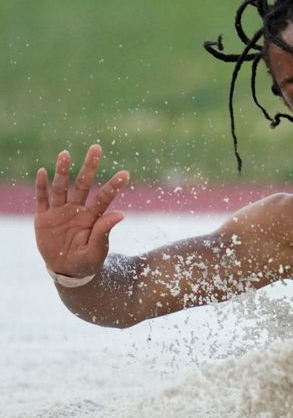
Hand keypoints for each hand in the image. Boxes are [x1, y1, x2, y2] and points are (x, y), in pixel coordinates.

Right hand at [34, 145, 129, 278]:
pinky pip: (41, 199)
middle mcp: (77, 210)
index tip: (126, 173)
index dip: (114, 186)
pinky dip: (41, 186)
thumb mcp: (97, 250)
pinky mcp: (44, 218)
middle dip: (89, 167)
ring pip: (61, 188)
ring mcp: (60, 212)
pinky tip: (43, 172)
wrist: (66, 270)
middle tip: (96, 148)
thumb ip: (104, 232)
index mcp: (93, 217)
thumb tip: (120, 214)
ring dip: (63, 171)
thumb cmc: (86, 261)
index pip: (104, 198)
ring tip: (65, 154)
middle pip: (83, 184)